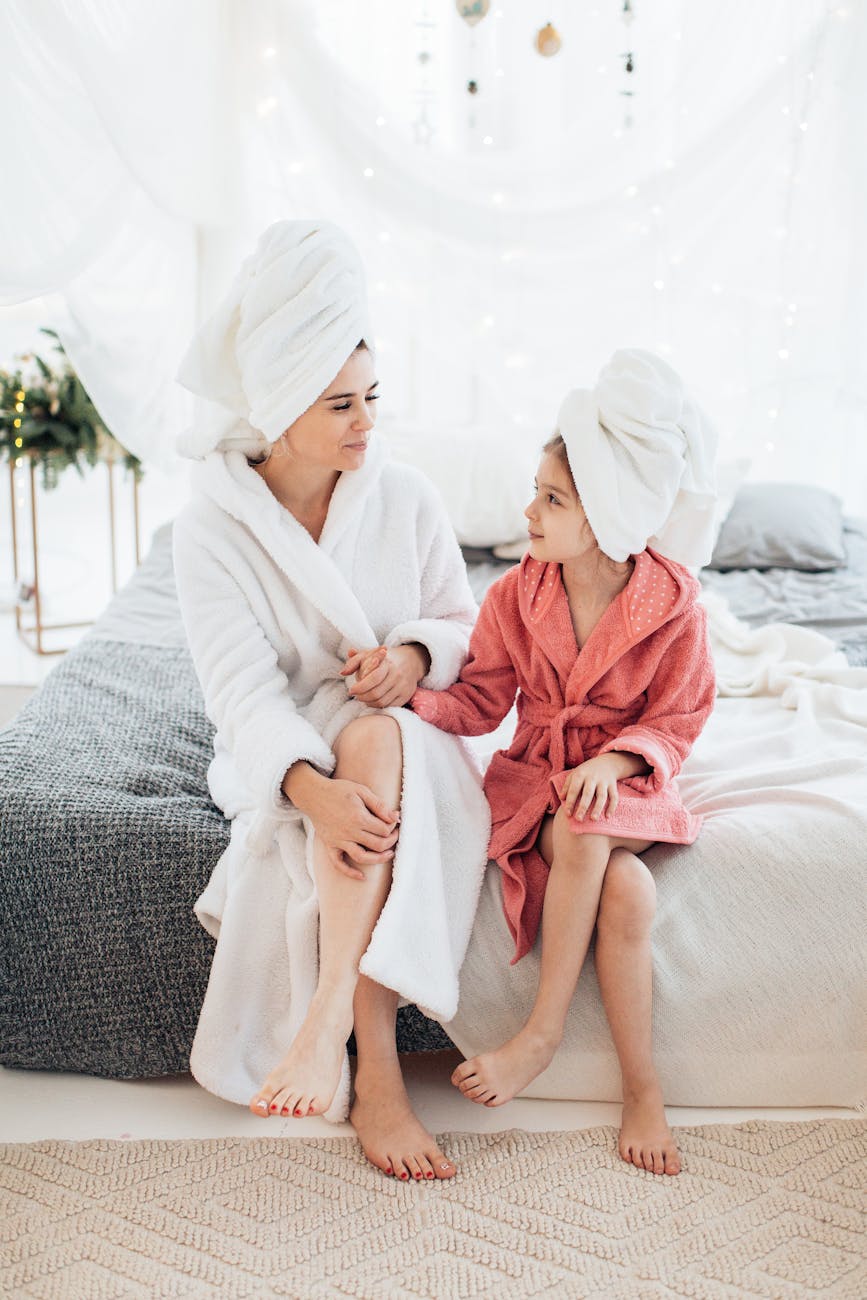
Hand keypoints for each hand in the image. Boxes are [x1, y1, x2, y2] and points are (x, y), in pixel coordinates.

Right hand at [283, 764, 399, 881]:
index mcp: (359, 817)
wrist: (313, 794)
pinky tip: (361, 876)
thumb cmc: (338, 790)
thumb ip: (379, 805)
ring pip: (362, 857)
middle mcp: (349, 832)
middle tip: (394, 835)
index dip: (392, 827)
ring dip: (378, 859)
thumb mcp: (361, 791)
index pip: (384, 830)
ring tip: (388, 854)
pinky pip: (339, 864)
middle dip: (390, 841)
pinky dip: (350, 872)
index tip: (393, 821)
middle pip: (377, 845)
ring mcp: (339, 840)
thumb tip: (395, 817)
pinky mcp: (330, 845)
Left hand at [340, 643, 429, 708]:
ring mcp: (403, 686)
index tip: (351, 690)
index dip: (360, 687)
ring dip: (368, 703)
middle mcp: (397, 675)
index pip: (373, 679)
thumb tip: (342, 672)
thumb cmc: (384, 658)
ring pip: (382, 702)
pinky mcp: (406, 695)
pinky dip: (378, 705)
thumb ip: (353, 662)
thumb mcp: (368, 654)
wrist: (411, 660)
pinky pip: (389, 706)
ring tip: (363, 698)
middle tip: (356, 695)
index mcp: (387, 663)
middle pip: (376, 693)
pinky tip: (373, 700)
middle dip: (362, 697)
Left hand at [561, 754, 626, 821]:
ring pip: (602, 796)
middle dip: (583, 806)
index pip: (574, 789)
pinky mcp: (613, 785)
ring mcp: (604, 782)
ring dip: (598, 808)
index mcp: (581, 774)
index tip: (567, 814)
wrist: (607, 762)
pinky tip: (607, 816)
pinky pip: (614, 797)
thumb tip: (561, 798)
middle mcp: (593, 778)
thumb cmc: (586, 771)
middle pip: (588, 793)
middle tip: (578, 819)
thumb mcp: (575, 774)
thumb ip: (567, 785)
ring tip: (593, 819)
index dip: (570, 801)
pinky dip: (612, 806)